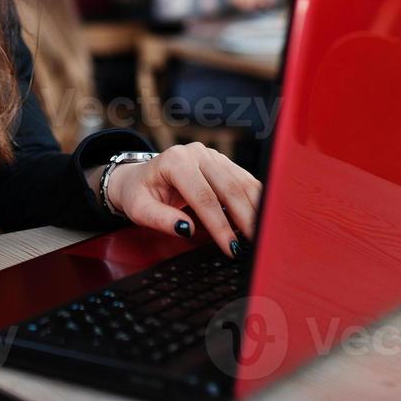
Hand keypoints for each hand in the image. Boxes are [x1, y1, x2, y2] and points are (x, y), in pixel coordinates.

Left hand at [103, 143, 261, 257]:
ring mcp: (212, 156)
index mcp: (175, 161)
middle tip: (255, 244)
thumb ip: (160, 219)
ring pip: (242, 182)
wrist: (140, 176)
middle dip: (244, 218)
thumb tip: (186, 230)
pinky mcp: (223, 163)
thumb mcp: (139, 208)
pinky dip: (255, 200)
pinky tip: (260, 219)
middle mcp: (197, 153)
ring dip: (255, 209)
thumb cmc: (139, 193)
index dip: (219, 224)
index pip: (204, 196)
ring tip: (261, 234)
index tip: (230, 247)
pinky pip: (245, 181)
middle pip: (229, 187)